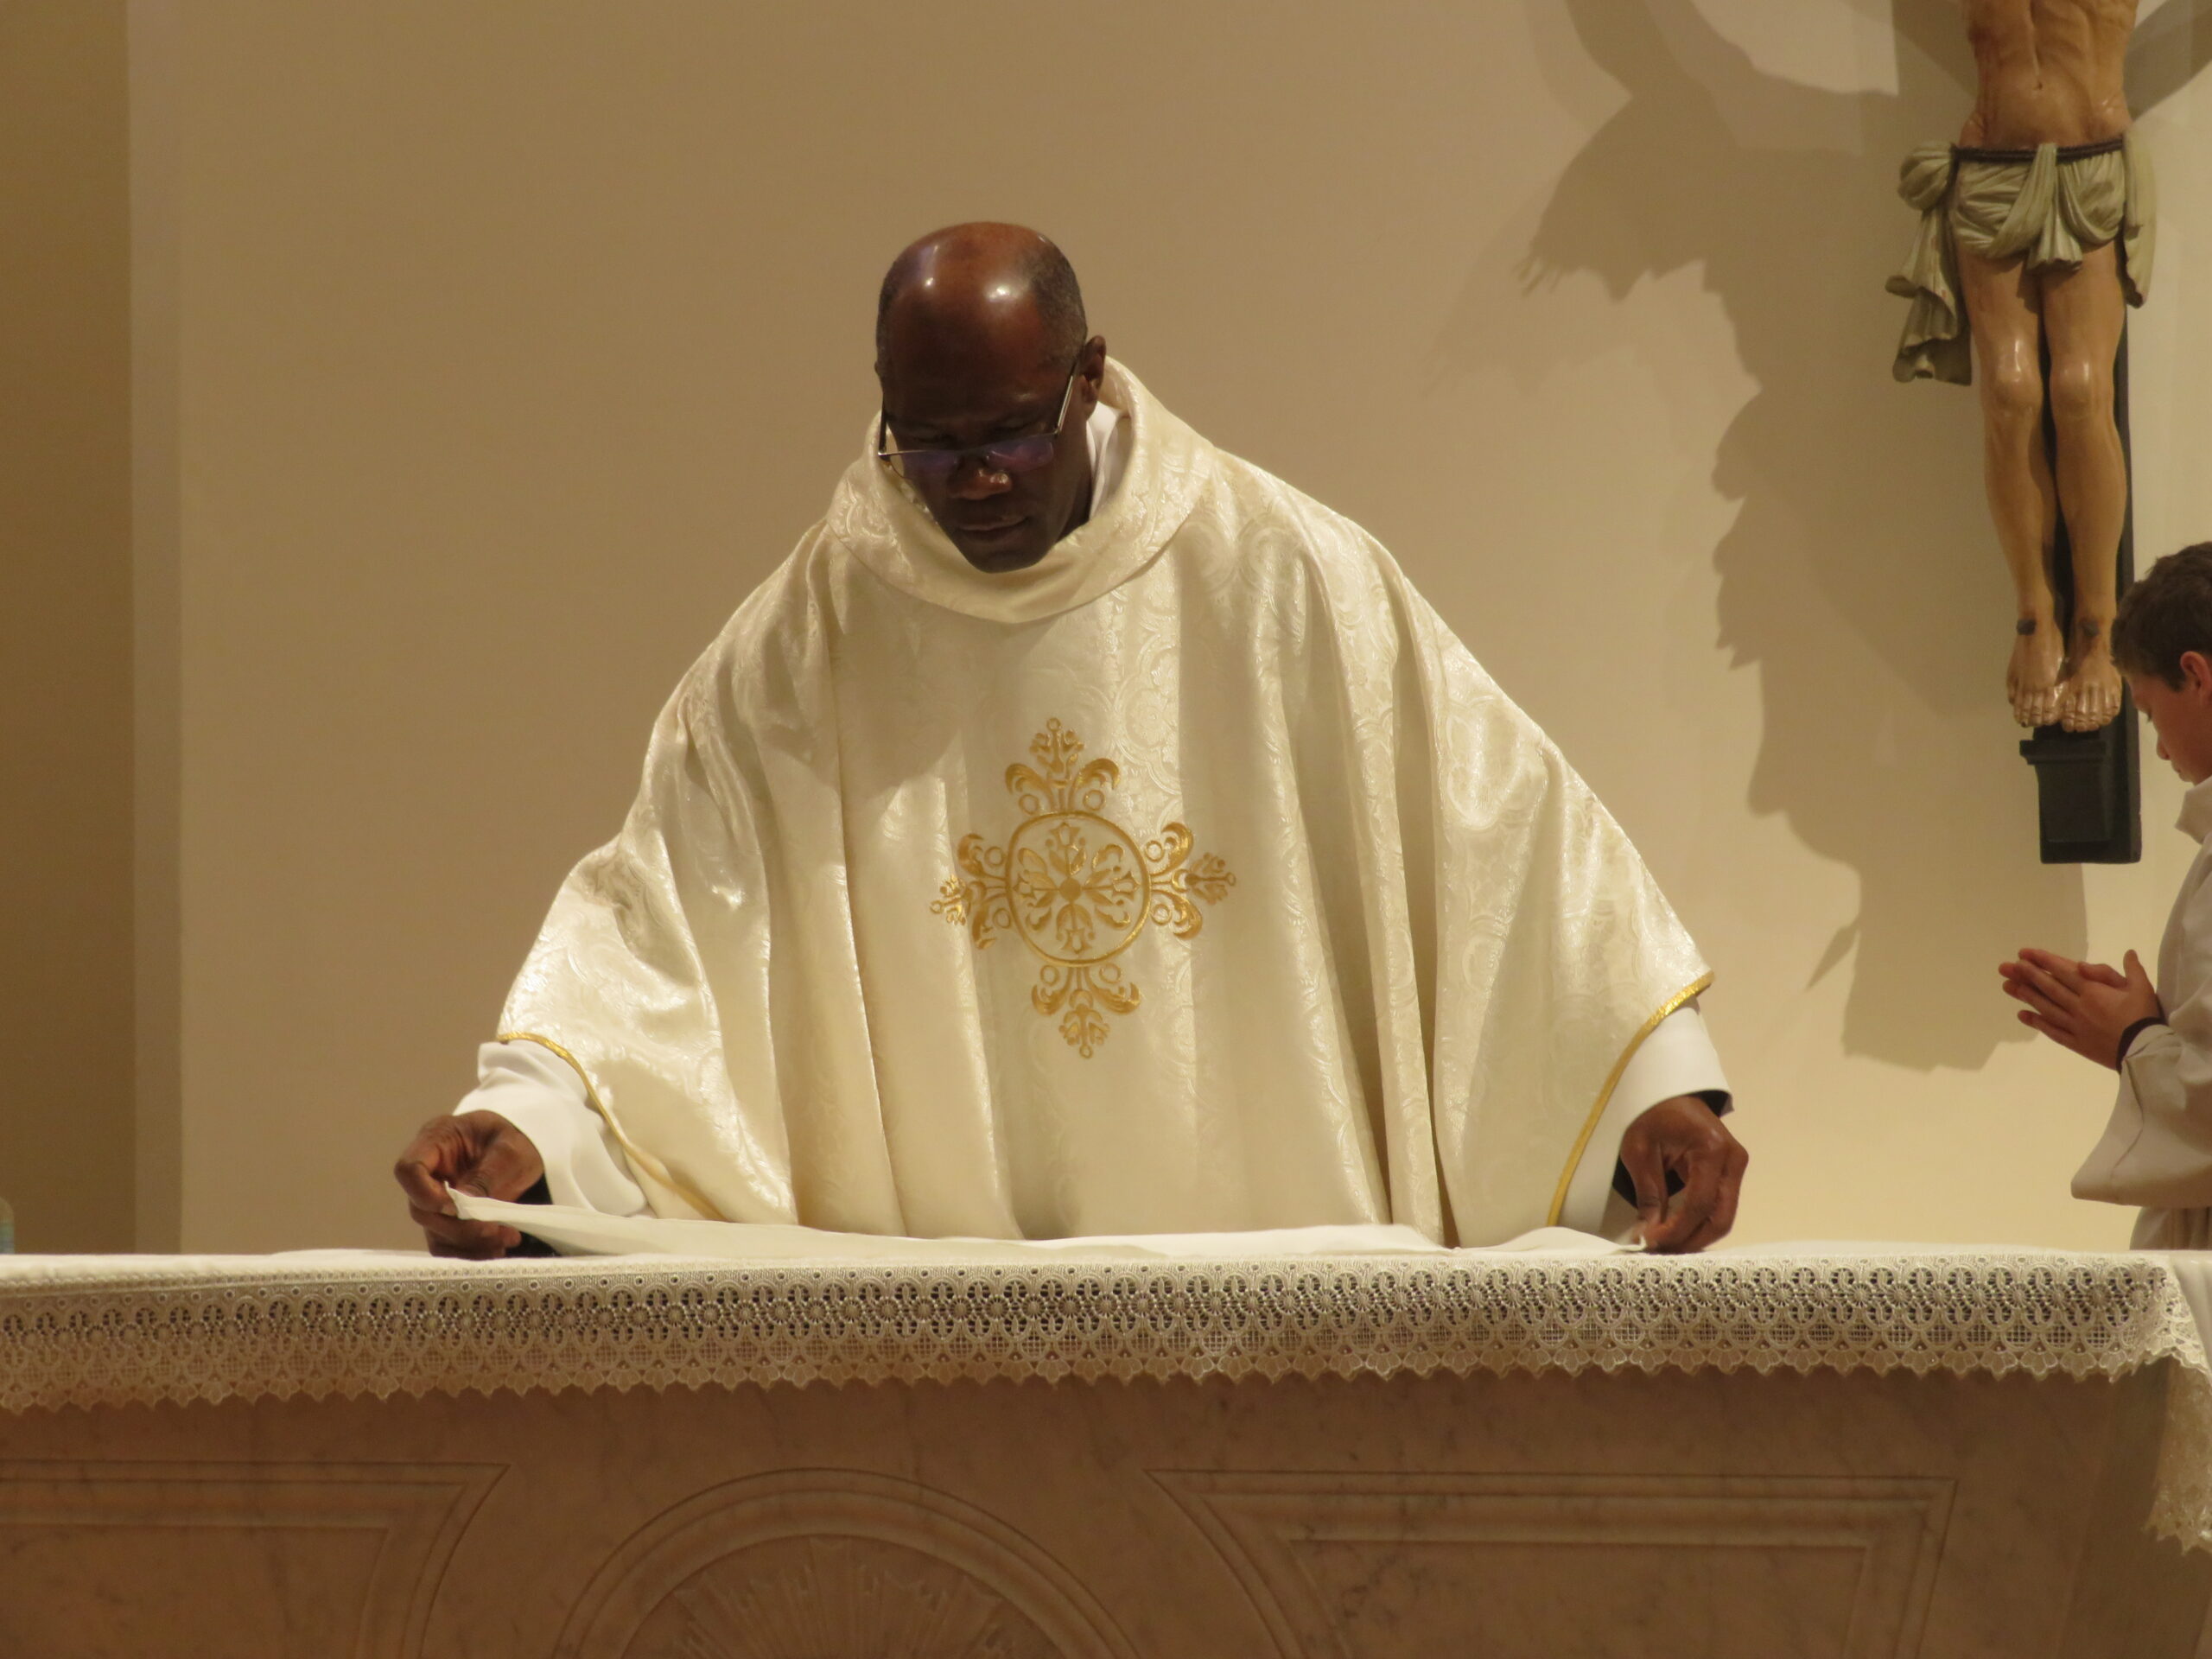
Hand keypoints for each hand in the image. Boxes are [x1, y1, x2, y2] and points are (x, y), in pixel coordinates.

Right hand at [392, 1110, 545, 1257]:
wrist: (527, 1148)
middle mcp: (430, 1171)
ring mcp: (435, 1198)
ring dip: (469, 1245)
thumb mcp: (511, 1150)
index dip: (425, 1194)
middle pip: (422, 1209)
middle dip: (460, 1227)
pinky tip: (496, 1249)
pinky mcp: (447, 1219)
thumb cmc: (516, 1139)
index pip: (408, 1169)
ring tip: (505, 1241)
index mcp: (437, 1140)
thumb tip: (463, 1209)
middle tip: (496, 1231)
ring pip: (435, 1233)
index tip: (457, 1208)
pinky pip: (448, 1244)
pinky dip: (471, 1252)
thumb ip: (487, 1177)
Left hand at [1619, 1095, 1746, 1253]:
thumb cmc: (1651, 1115)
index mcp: (1712, 1149)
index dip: (1676, 1230)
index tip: (1650, 1242)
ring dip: (1696, 1236)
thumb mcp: (1640, 1151)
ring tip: (1666, 1246)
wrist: (1668, 1092)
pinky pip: (1720, 1207)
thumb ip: (1649, 1194)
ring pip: (1724, 1217)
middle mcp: (1733, 1160)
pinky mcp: (1732, 1173)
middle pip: (1721, 1218)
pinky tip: (1678, 1232)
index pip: (1699, 1204)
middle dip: (1691, 1240)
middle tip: (1661, 1252)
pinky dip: (1701, 1224)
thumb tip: (1649, 1235)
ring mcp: (1737, 1167)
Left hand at [1998, 946, 2160, 1067]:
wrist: (2145, 1052)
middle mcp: (2079, 1006)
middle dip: (2026, 975)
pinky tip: (2022, 1015)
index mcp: (2093, 991)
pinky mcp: (2076, 1043)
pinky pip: (2052, 1031)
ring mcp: (2075, 1025)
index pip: (2063, 972)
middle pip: (2048, 988)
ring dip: (2026, 996)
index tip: (2024, 953)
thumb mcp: (2143, 989)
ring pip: (2046, 1007)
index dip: (2043, 961)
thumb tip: (2128, 952)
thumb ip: (2133, 970)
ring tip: (2008, 986)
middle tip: (2006, 967)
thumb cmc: (2144, 1018)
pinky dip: (2036, 1022)